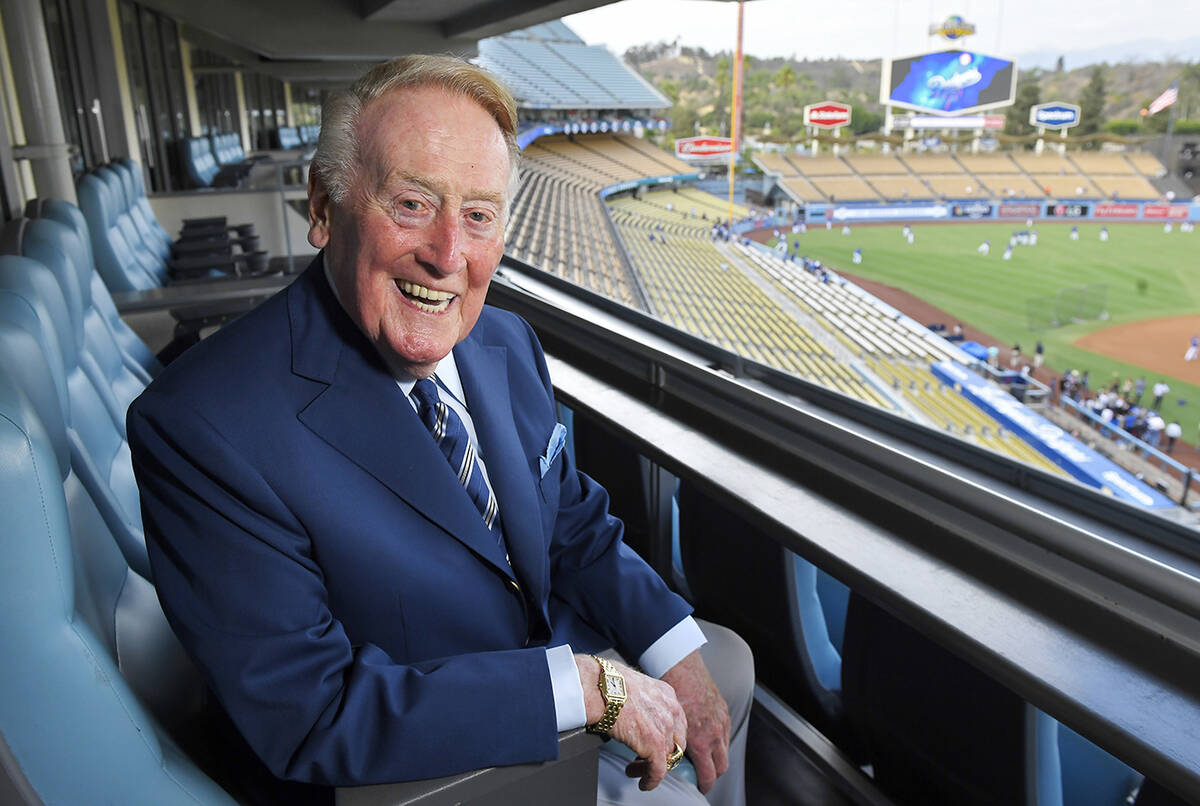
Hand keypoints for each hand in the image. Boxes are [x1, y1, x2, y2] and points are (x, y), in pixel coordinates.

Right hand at [576, 655, 686, 790]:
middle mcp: (670, 709)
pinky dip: (651, 780)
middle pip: (676, 741)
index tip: (656, 744)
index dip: (666, 737)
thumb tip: (633, 708)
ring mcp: (665, 727)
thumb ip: (643, 698)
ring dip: (651, 767)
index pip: (676, 722)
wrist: (599, 687)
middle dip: (662, 754)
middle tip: (646, 759)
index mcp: (666, 694)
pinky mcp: (655, 745)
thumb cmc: (606, 683)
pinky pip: (658, 771)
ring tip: (635, 769)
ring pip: (667, 758)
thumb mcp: (634, 685)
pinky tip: (643, 782)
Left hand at [661, 651, 729, 793]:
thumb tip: (659, 757)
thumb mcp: (666, 724)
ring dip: (715, 757)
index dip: (704, 785)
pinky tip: (705, 735)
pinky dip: (718, 739)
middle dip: (713, 775)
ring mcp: (722, 722)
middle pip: (721, 767)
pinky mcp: (724, 711)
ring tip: (702, 756)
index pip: (709, 775)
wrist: (682, 667)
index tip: (698, 787)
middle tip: (700, 775)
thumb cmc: (670, 694)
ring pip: (724, 750)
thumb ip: (668, 744)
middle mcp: (716, 734)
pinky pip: (725, 733)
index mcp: (701, 741)